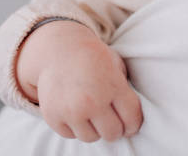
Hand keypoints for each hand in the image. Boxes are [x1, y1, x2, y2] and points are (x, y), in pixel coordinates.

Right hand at [16, 21, 142, 141]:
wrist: (60, 48)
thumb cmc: (93, 57)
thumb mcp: (116, 65)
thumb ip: (125, 90)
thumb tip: (131, 118)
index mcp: (113, 87)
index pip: (131, 119)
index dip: (133, 125)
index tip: (130, 124)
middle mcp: (93, 101)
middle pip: (113, 133)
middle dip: (115, 129)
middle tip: (112, 122)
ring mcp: (71, 110)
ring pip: (91, 137)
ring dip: (94, 129)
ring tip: (93, 115)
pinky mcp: (53, 116)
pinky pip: (70, 134)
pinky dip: (74, 127)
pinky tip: (76, 112)